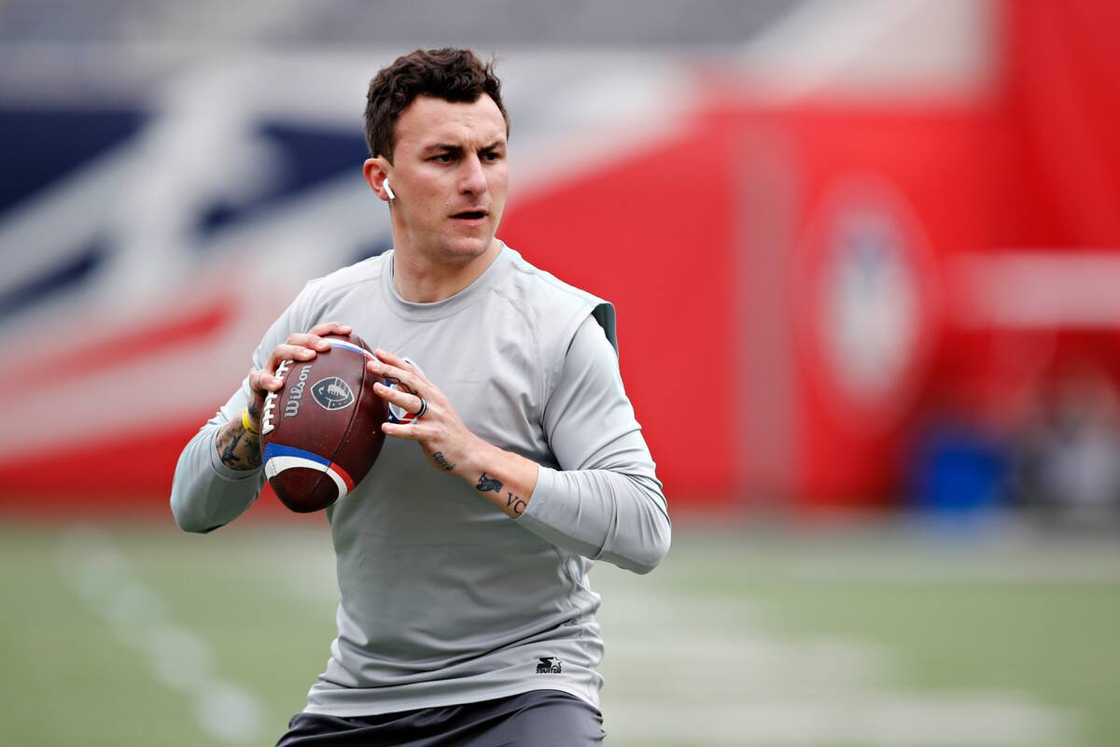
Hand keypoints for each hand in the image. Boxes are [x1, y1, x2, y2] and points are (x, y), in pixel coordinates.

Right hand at [245, 321, 352, 425]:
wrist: (268, 417)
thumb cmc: (298, 400)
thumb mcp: (318, 389)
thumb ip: (338, 383)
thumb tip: (370, 385)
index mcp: (300, 354)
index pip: (314, 335)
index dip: (330, 329)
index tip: (348, 330)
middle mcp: (285, 357)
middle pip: (296, 338)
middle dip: (312, 339)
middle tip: (327, 347)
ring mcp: (270, 368)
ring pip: (279, 351)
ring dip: (295, 352)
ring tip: (309, 357)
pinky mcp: (257, 383)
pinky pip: (259, 379)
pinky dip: (268, 380)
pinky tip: (278, 385)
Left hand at [366, 348, 484, 476]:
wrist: (468, 451)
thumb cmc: (447, 430)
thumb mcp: (433, 406)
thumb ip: (414, 394)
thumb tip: (395, 383)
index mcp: (432, 393)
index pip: (412, 372)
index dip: (395, 361)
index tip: (379, 353)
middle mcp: (434, 401)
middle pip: (411, 381)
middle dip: (390, 371)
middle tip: (372, 365)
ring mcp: (435, 417)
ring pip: (412, 402)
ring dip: (393, 394)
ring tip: (377, 389)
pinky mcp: (433, 435)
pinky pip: (414, 431)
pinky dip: (399, 429)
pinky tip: (386, 427)